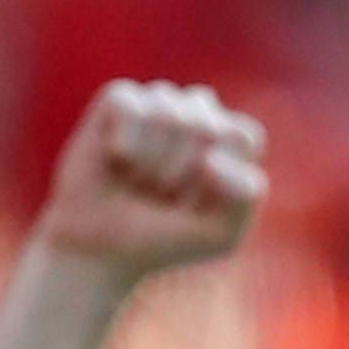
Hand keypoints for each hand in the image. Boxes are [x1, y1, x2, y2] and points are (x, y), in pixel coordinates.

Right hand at [34, 80, 265, 281]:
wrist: (101, 250)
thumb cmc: (163, 239)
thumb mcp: (222, 234)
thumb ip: (247, 195)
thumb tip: (211, 158)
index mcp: (232, 137)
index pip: (244, 138)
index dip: (218, 179)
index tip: (195, 203)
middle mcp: (199, 111)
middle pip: (206, 127)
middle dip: (181, 173)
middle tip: (160, 194)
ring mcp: (159, 101)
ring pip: (169, 115)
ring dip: (150, 163)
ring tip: (137, 180)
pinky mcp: (119, 99)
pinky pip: (131, 108)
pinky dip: (123, 143)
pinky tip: (115, 159)